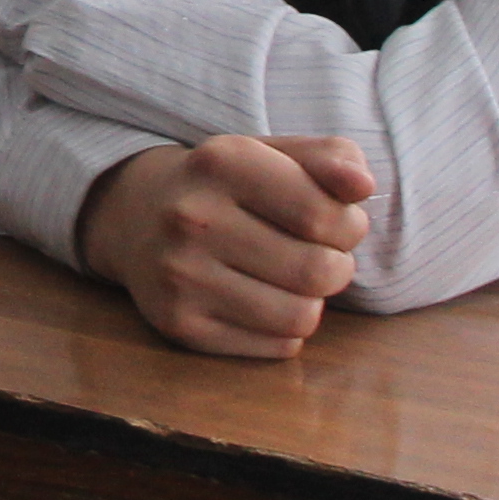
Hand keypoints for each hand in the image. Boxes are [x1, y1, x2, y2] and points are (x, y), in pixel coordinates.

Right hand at [76, 136, 378, 359]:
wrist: (135, 215)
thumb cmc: (227, 185)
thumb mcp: (273, 153)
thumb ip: (331, 158)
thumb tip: (363, 186)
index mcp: (220, 162)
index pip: (327, 216)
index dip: (349, 225)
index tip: (334, 221)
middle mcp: (191, 217)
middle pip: (318, 271)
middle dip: (335, 266)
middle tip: (316, 253)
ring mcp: (180, 274)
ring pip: (301, 316)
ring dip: (311, 300)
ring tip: (290, 278)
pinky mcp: (179, 323)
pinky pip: (277, 346)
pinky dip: (285, 329)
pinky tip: (261, 300)